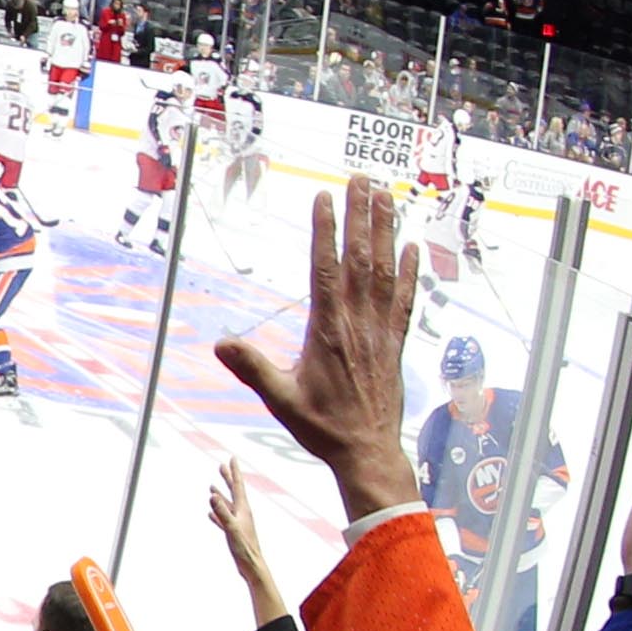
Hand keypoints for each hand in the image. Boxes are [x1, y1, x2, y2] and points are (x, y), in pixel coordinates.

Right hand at [213, 176, 420, 521]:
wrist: (368, 450)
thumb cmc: (322, 426)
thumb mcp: (279, 399)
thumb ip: (252, 368)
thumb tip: (219, 344)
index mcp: (329, 331)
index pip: (327, 269)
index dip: (326, 232)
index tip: (324, 198)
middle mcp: (359, 323)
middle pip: (361, 258)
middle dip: (360, 216)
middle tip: (361, 180)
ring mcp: (382, 330)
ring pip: (386, 270)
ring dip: (386, 230)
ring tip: (386, 196)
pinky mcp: (396, 341)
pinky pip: (406, 297)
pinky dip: (410, 269)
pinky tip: (412, 245)